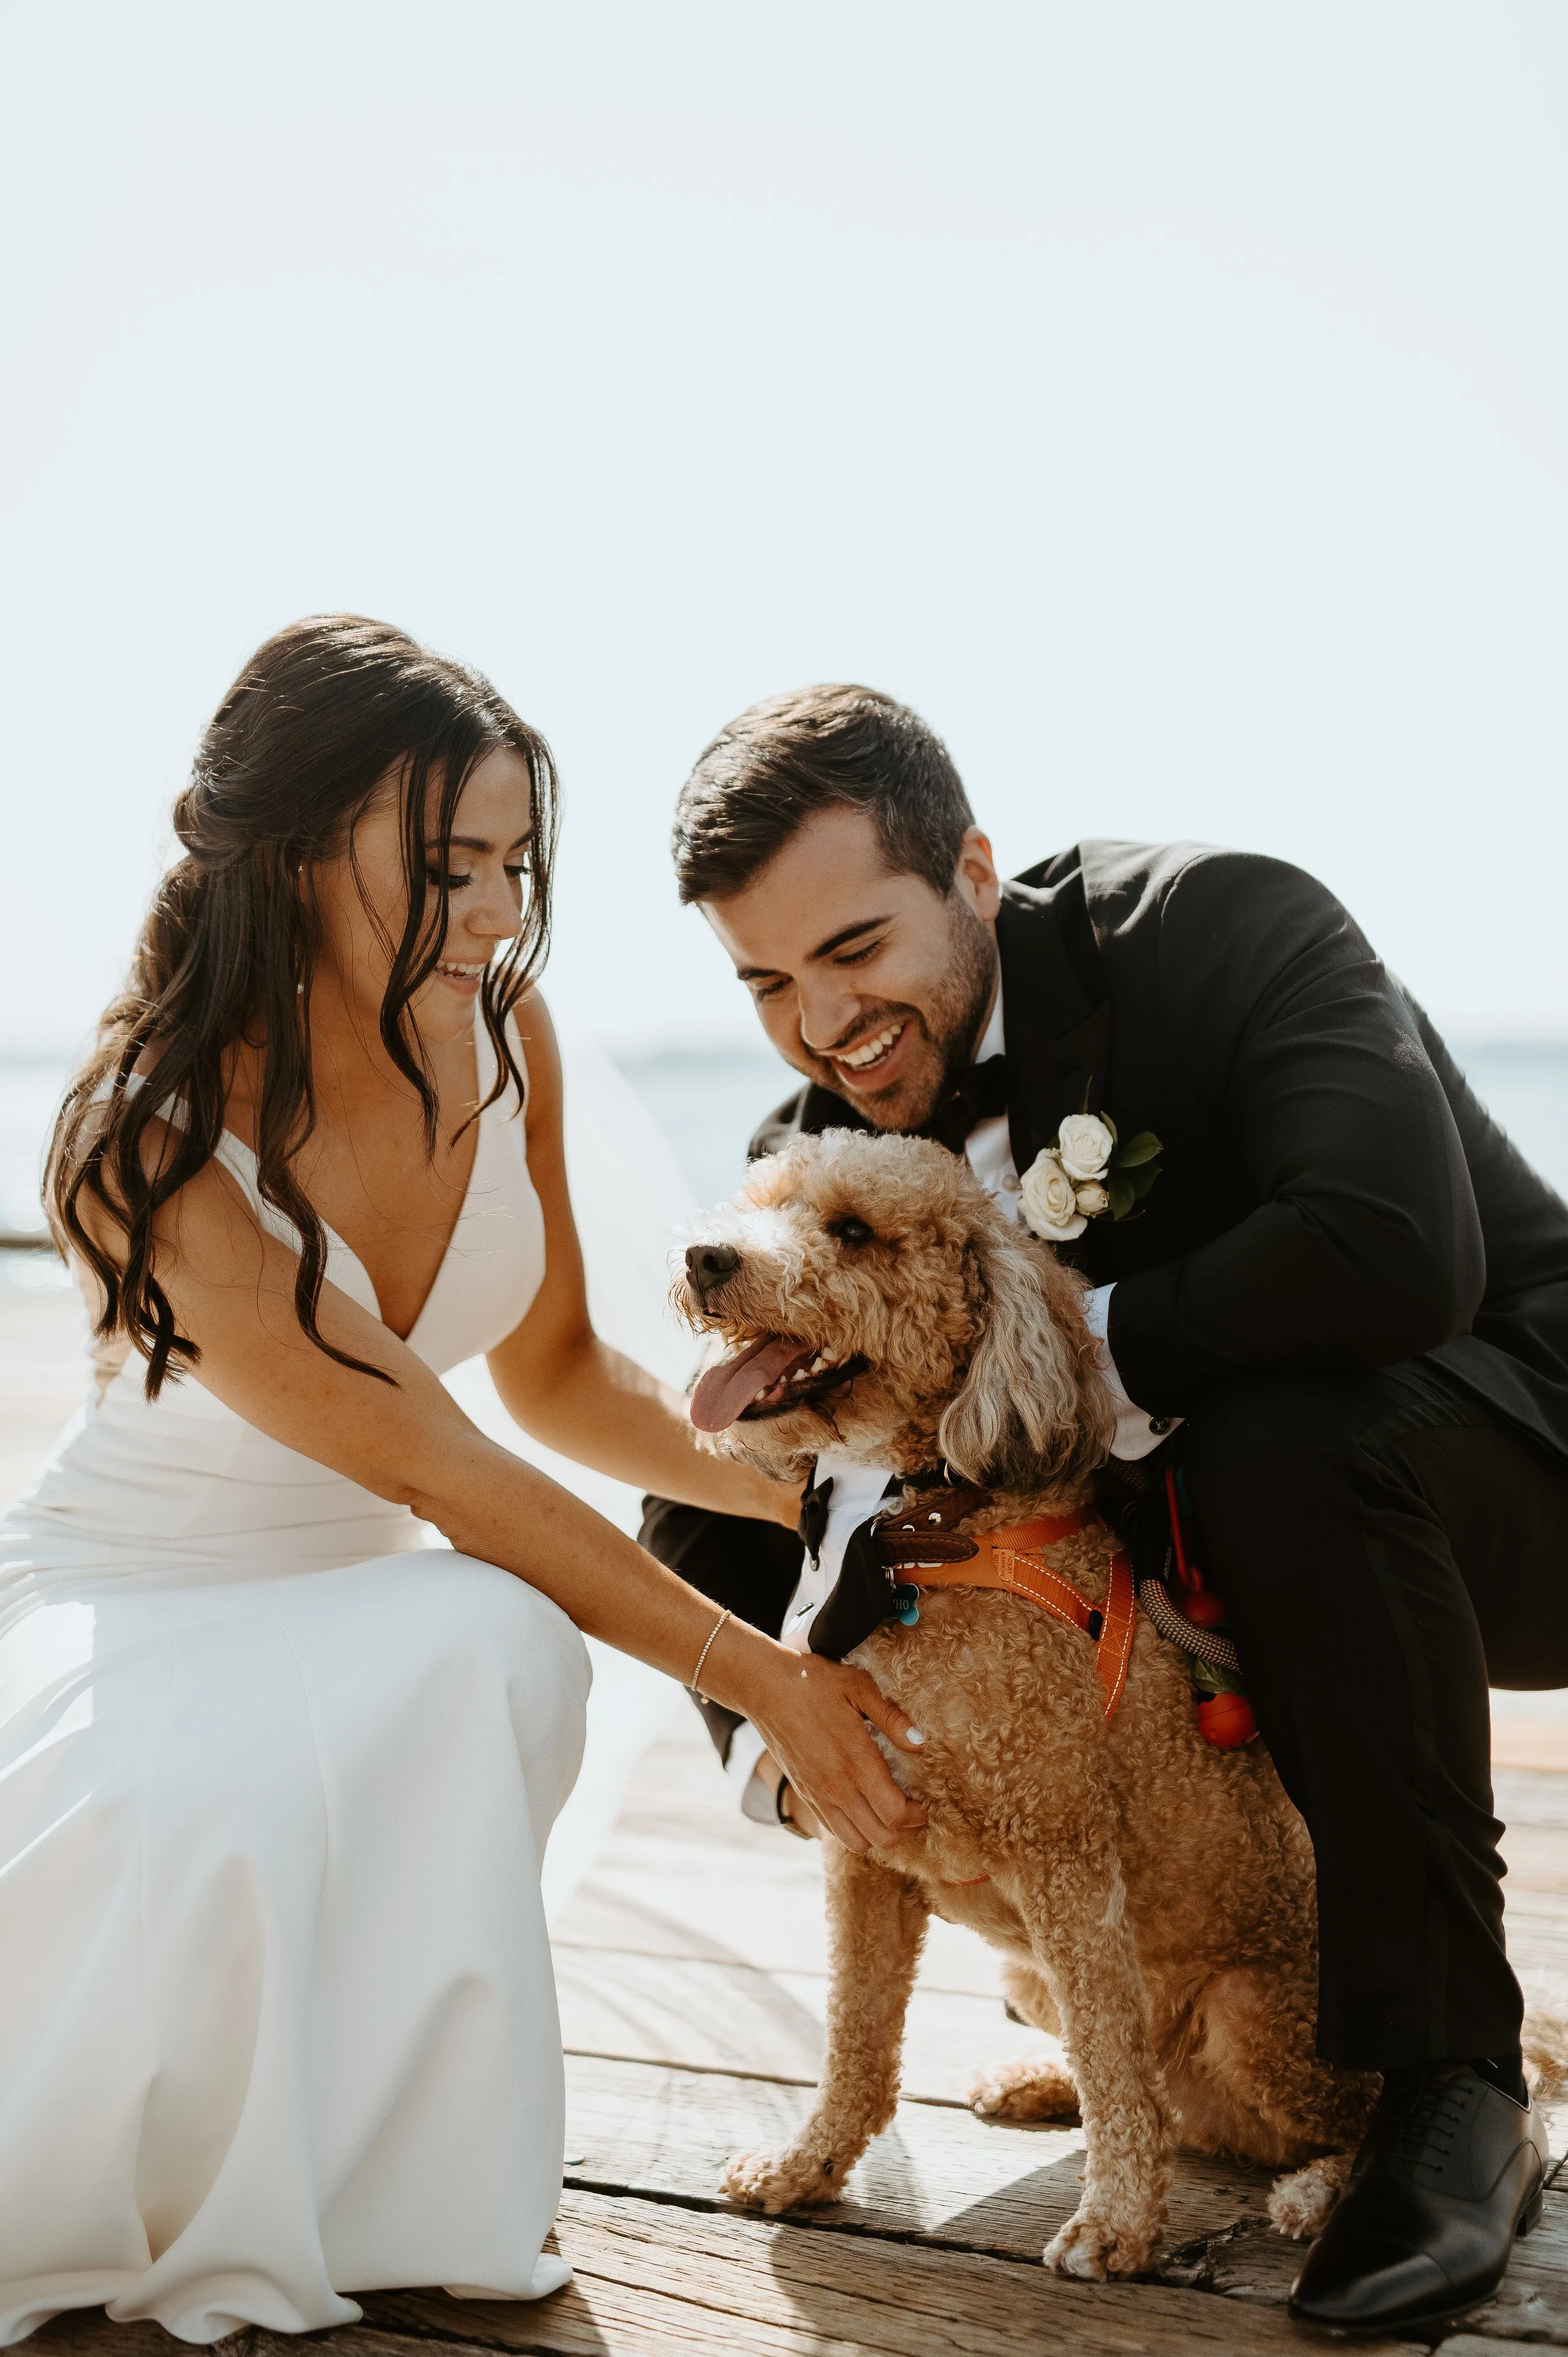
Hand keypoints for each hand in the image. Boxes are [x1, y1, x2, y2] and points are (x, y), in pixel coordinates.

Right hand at [738, 1646, 927, 1854]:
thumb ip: (892, 1718)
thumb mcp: (858, 1687)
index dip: (916, 1815)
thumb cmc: (815, 1683)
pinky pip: (834, 1831)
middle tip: (913, 1809)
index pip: (894, 1814)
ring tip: (888, 1812)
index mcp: (855, 1761)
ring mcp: (818, 1795)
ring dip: (878, 1834)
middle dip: (904, 1830)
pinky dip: (854, 1829)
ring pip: (857, 1842)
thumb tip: (919, 1744)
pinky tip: (862, 1806)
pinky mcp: (805, 1795)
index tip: (924, 1802)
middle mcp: (837, 1786)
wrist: (766, 1688)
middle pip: (881, 1837)